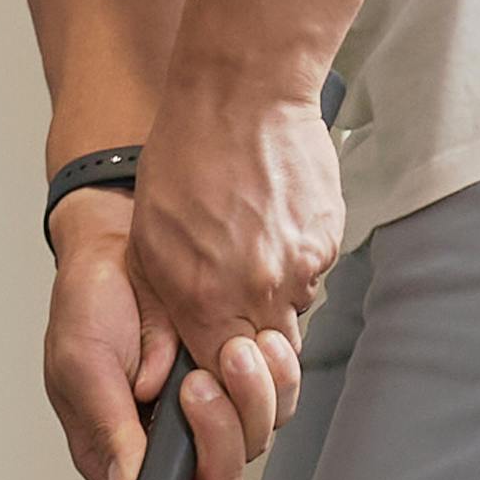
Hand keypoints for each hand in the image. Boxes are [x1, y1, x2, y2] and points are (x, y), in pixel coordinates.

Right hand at [46, 204, 302, 479]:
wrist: (120, 246)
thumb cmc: (88, 305)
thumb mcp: (82, 364)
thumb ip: (107, 427)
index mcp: (122, 453)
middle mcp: (171, 441)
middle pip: (220, 477)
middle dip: (220, 434)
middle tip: (196, 384)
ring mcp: (211, 411)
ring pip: (257, 437)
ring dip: (253, 397)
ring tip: (230, 350)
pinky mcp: (243, 378)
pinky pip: (279, 394)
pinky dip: (277, 371)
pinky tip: (258, 340)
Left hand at [127, 75, 337, 374]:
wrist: (242, 93)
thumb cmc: (184, 159)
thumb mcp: (151, 244)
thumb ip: (177, 307)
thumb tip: (201, 350)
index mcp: (207, 301)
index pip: (228, 383)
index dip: (227, 386)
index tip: (220, 376)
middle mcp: (260, 292)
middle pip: (270, 360)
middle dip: (256, 352)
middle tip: (239, 318)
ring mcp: (300, 265)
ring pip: (293, 311)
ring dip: (273, 298)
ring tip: (249, 250)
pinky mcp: (328, 238)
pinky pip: (311, 271)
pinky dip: (293, 260)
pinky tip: (271, 224)